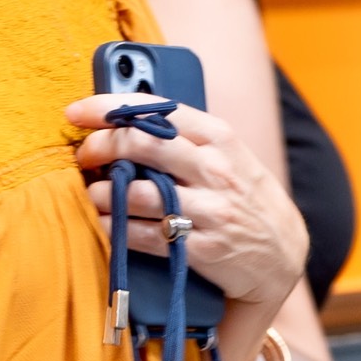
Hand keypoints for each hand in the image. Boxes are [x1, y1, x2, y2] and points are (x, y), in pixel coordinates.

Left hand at [66, 92, 306, 315]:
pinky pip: (144, 235)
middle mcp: (215, 170)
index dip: (109, 107)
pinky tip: (104, 223)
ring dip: (101, 193)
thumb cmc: (244, 195)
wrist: (282, 253)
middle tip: (83, 154)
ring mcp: (210, 211)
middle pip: (143, 145)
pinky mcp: (202, 249)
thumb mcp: (227, 154)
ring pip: (137, 193)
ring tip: (92, 193)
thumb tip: (122, 118)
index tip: (77, 112)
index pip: (157, 109)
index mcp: (219, 137)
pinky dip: (114, 228)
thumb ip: (184, 136)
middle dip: (101, 146)